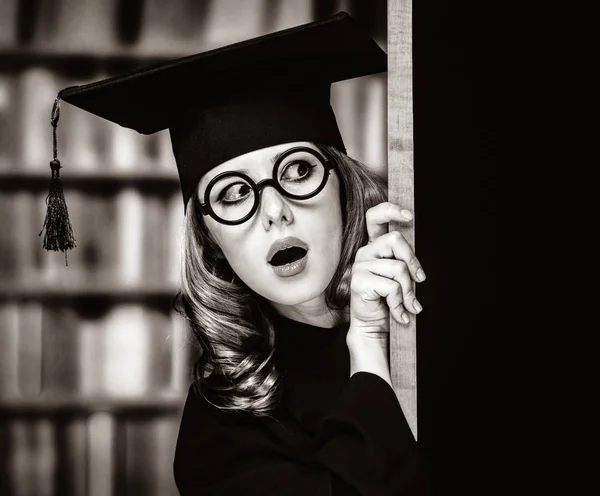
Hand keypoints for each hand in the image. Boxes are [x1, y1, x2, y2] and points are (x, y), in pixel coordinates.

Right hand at [348, 202, 425, 342]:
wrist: (373, 327)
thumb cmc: (388, 301)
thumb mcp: (400, 278)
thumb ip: (404, 264)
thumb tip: (417, 269)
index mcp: (374, 246)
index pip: (375, 217)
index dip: (390, 210)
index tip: (409, 215)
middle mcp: (365, 252)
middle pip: (395, 239)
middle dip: (413, 260)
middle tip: (420, 279)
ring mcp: (360, 266)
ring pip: (398, 268)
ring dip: (409, 291)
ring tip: (409, 306)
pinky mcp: (359, 281)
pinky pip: (392, 287)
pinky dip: (400, 304)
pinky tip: (399, 314)